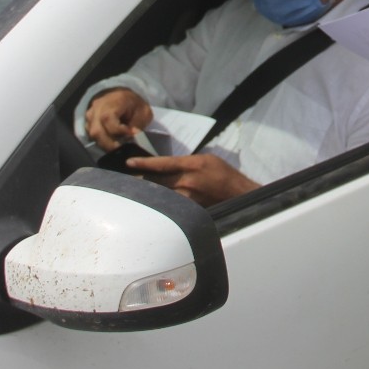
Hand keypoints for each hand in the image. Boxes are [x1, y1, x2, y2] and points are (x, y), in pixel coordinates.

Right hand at [84, 88, 152, 150]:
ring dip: (105, 143)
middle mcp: (98, 107)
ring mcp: (91, 114)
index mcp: (113, 101)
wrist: (123, 95)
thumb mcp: (143, 112)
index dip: (119, 131)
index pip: (108, 119)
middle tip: (122, 147)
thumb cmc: (134, 104)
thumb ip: (138, 125)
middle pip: (97, 131)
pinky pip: (90, 134)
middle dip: (110, 144)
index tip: (131, 134)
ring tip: (117, 145)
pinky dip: (101, 140)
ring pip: (92, 134)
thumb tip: (133, 136)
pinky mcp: (88, 121)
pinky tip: (111, 141)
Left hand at [121, 153, 259, 206]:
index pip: (161, 163)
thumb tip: (169, 166)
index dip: (143, 163)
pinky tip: (156, 203)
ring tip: (140, 191)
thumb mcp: (206, 159)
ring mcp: (188, 197)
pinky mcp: (190, 209)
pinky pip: (171, 204)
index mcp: (192, 165)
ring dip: (151, 192)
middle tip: (130, 178)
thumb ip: (187, 163)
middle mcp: (187, 180)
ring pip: (161, 193)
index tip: (129, 162)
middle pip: (156, 180)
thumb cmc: (224, 174)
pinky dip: (162, 202)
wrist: (239, 193)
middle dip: (142, 179)